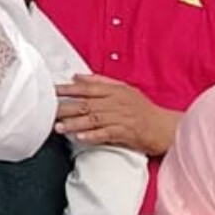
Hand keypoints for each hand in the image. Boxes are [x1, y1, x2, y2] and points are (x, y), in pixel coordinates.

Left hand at [55, 75, 178, 155]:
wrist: (166, 127)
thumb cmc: (144, 110)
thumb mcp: (124, 90)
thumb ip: (100, 82)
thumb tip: (77, 76)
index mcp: (115, 91)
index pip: (87, 88)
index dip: (68, 89)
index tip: (51, 91)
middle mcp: (117, 102)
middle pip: (87, 104)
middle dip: (66, 107)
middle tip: (48, 111)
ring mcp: (122, 117)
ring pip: (94, 119)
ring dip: (75, 123)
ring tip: (59, 127)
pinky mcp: (127, 133)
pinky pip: (107, 134)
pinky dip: (93, 135)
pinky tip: (80, 138)